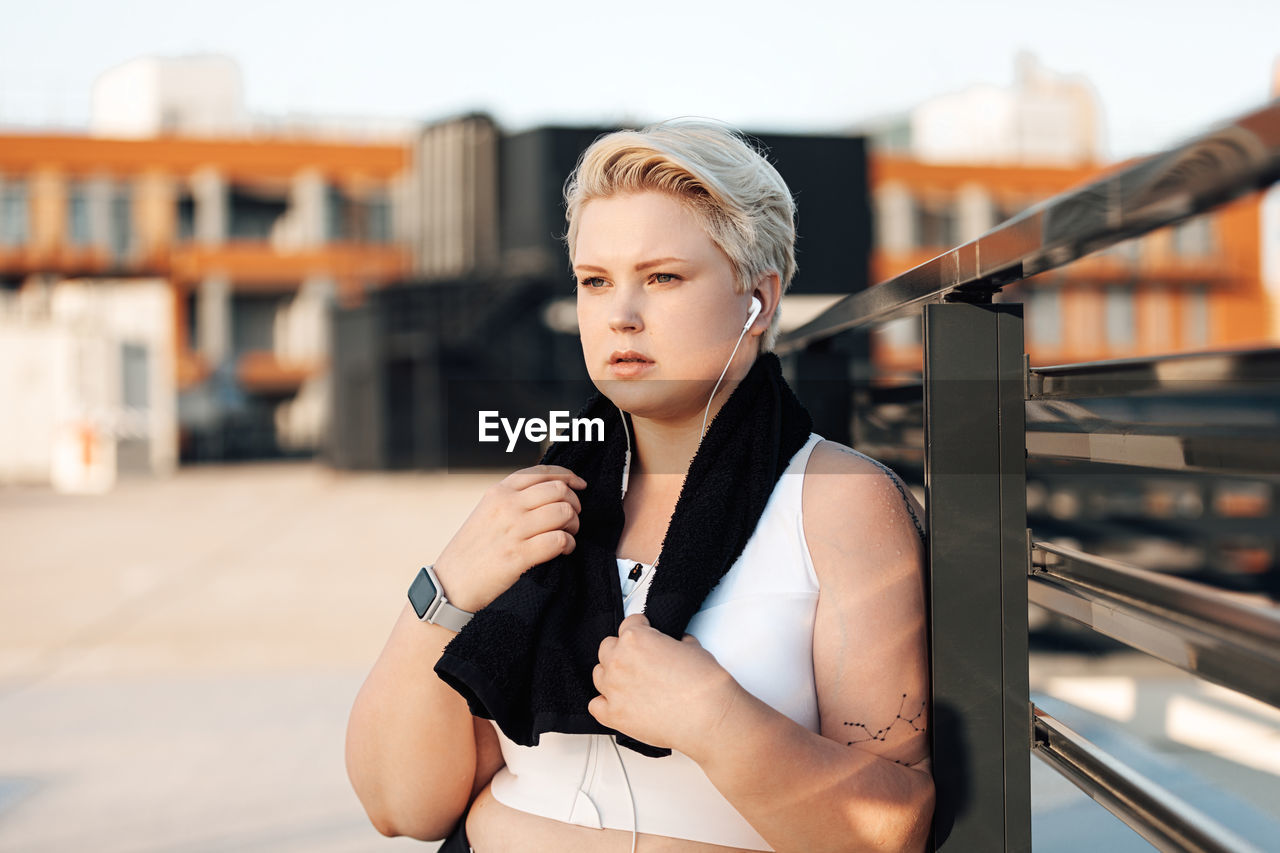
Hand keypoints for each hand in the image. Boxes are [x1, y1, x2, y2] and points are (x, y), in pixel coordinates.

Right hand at [433, 465, 585, 612]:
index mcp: (498, 492)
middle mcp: (506, 505)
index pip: (542, 472)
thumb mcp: (486, 512)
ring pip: (563, 512)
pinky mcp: (519, 555)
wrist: (451, 585)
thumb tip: (551, 492)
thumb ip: (512, 499)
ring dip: (573, 524)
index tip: (579, 485)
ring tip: (568, 535)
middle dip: (573, 503)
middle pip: (558, 490)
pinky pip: (560, 540)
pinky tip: (563, 550)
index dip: (568, 476)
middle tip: (572, 518)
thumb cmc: (472, 550)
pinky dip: (569, 545)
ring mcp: (513, 530)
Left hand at [588, 614, 742, 755]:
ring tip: (631, 683)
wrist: (709, 717)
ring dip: (612, 676)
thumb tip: (673, 647)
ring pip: (599, 674)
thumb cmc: (704, 684)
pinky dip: (605, 704)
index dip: (641, 629)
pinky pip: (595, 706)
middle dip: (622, 651)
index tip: (646, 634)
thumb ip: (674, 643)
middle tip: (640, 661)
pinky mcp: (614, 715)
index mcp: (635, 638)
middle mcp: (619, 661)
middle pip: (607, 647)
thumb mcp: (692, 647)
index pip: (629, 623)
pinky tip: (620, 704)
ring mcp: (613, 689)